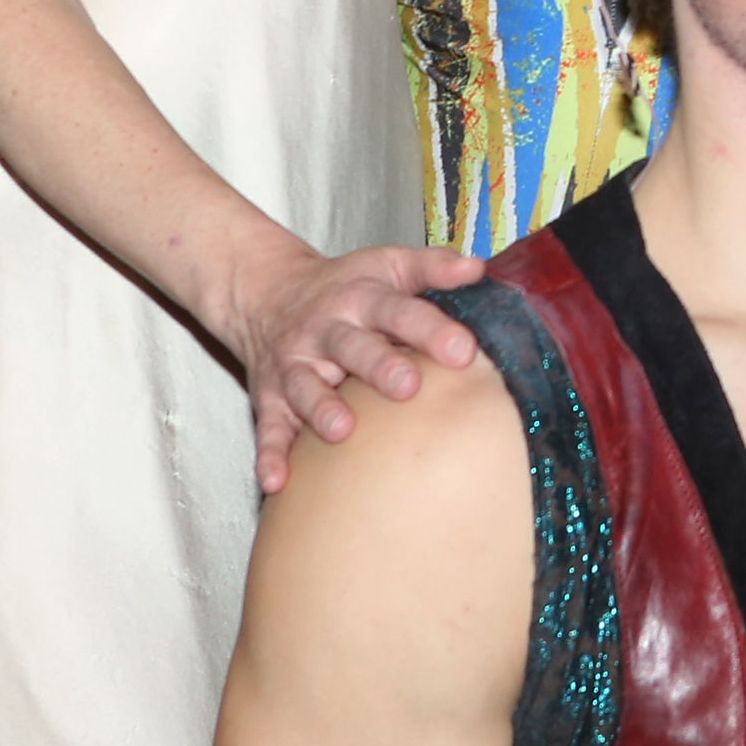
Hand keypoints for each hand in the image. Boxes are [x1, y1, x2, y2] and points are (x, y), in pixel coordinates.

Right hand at [221, 240, 485, 492]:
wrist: (269, 293)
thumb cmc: (346, 285)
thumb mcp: (390, 264)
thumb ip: (434, 266)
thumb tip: (477, 268)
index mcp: (362, 298)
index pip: (399, 310)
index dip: (430, 329)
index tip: (463, 349)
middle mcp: (325, 330)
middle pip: (352, 347)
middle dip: (378, 367)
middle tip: (408, 386)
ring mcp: (295, 364)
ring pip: (306, 387)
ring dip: (322, 409)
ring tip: (343, 430)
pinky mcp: (269, 396)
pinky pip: (267, 427)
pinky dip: (270, 454)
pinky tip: (277, 480)